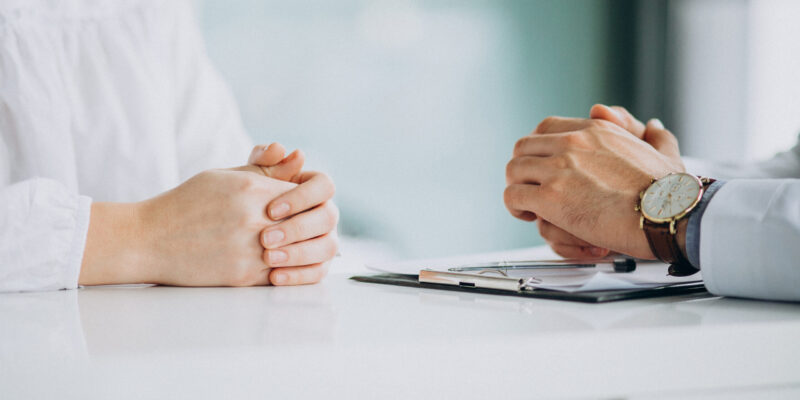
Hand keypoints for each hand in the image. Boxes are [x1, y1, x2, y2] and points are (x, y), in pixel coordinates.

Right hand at [80, 169, 296, 286]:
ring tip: (295, 244)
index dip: (308, 199)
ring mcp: (250, 251)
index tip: (301, 203)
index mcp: (251, 189)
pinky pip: (282, 274)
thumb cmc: (187, 203)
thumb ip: (265, 169)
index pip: (306, 192)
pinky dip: (287, 268)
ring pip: (299, 251)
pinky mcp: (243, 277)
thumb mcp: (224, 176)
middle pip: (307, 223)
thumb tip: (299, 157)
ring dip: (302, 248)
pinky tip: (282, 261)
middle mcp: (254, 219)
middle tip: (306, 226)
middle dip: (309, 225)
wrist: (149, 240)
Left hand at [247, 143, 338, 285]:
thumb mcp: (244, 178)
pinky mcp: (315, 265)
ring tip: (268, 258)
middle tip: (265, 238)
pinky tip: (274, 277)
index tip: (271, 209)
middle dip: (297, 228)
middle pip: (328, 218)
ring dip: (299, 254)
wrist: (215, 232)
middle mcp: (322, 213)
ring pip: (328, 248)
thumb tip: (281, 149)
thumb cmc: (233, 200)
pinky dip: (298, 275)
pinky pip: (317, 273)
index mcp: (312, 189)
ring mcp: (322, 240)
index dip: (302, 197)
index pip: (324, 186)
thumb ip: (262, 163)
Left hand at [505, 116, 684, 258]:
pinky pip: (514, 195)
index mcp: (596, 130)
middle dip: (523, 168)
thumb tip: (652, 125)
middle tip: (531, 186)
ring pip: (514, 169)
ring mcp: (559, 168)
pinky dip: (515, 207)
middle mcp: (574, 143)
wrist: (667, 214)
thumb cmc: (669, 193)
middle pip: (524, 146)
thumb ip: (656, 136)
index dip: (538, 149)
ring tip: (528, 204)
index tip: (542, 166)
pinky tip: (527, 215)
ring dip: (517, 187)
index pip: (547, 128)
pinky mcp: (551, 197)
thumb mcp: (666, 154)